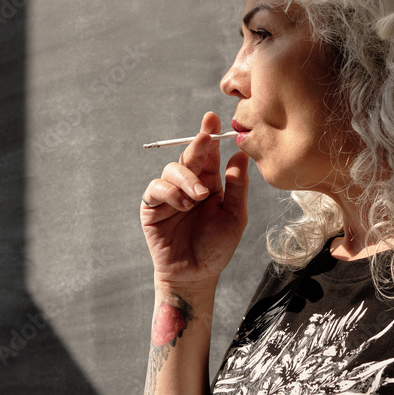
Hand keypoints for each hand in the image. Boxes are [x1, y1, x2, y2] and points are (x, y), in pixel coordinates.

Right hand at [140, 112, 248, 287]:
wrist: (195, 275)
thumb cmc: (216, 248)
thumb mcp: (234, 216)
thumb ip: (236, 187)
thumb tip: (240, 156)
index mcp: (210, 184)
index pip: (209, 155)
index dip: (209, 136)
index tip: (213, 119)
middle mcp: (189, 185)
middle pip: (189, 156)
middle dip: (197, 144)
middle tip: (206, 138)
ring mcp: (169, 195)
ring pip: (171, 170)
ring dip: (186, 179)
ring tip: (197, 198)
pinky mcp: (153, 208)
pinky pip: (156, 189)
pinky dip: (170, 192)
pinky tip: (183, 205)